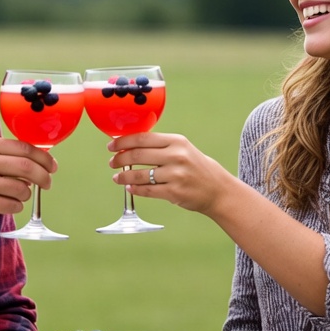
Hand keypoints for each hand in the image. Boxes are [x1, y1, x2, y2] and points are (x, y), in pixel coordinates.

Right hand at [0, 135, 56, 228]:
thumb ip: (1, 154)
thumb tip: (36, 158)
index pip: (23, 147)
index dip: (43, 157)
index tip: (52, 165)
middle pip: (26, 167)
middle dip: (43, 176)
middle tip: (48, 183)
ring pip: (21, 188)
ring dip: (26, 194)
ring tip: (18, 195)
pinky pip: (12, 205)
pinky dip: (16, 206)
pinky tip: (7, 204)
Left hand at [108, 131, 233, 215]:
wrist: (217, 189)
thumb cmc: (195, 166)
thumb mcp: (182, 148)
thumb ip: (159, 146)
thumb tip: (129, 144)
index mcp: (177, 141)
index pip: (143, 138)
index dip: (123, 141)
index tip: (111, 146)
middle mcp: (176, 156)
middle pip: (138, 155)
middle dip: (120, 159)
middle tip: (112, 162)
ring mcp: (176, 175)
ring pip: (140, 175)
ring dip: (124, 177)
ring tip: (117, 178)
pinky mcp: (174, 192)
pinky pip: (147, 190)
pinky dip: (135, 189)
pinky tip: (129, 188)